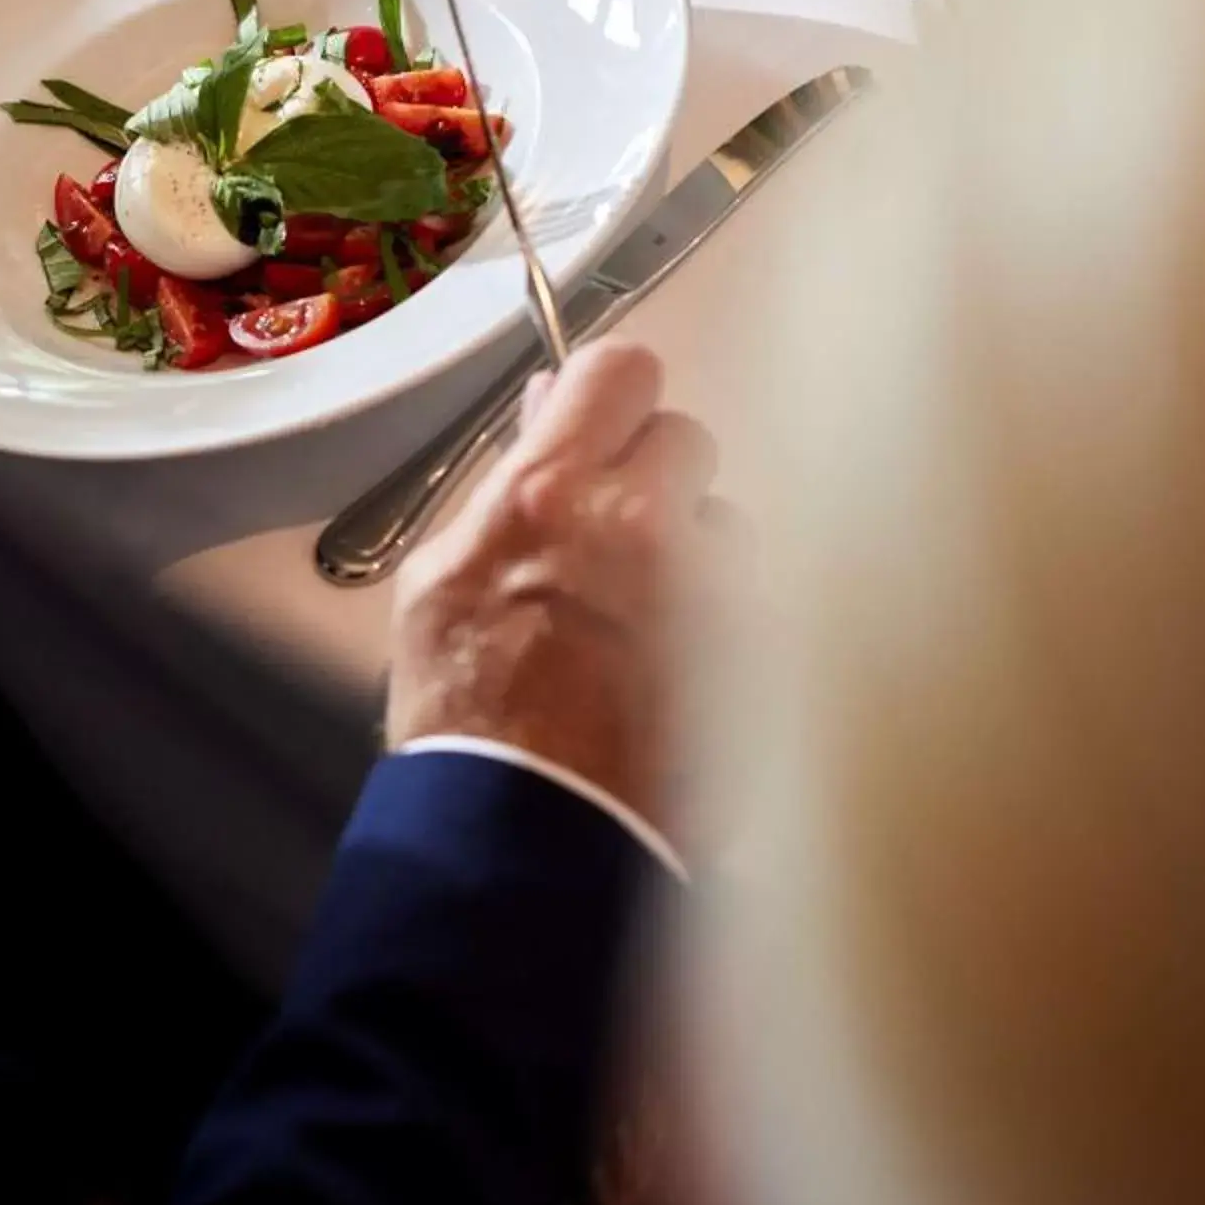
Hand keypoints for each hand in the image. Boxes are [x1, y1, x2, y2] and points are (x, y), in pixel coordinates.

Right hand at [386, 341, 739, 830]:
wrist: (528, 835)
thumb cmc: (468, 717)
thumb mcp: (442, 579)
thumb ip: (507, 487)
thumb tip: (549, 414)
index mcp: (551, 495)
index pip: (621, 369)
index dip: (610, 396)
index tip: (600, 426)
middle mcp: (642, 526)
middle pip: (686, 436)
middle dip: (653, 479)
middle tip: (615, 539)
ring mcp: (712, 592)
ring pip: (729, 524)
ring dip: (696, 558)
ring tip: (645, 627)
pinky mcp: (762, 652)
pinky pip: (755, 603)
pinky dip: (724, 629)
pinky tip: (676, 677)